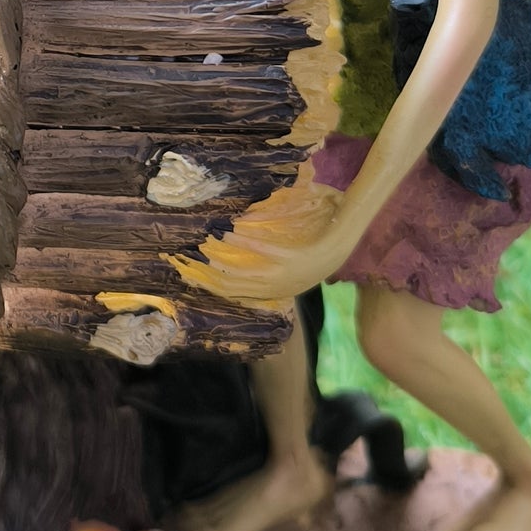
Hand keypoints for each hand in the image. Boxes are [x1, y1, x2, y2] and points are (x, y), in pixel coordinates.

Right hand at [173, 181, 351, 309]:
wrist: (341, 247)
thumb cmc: (314, 257)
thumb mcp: (291, 272)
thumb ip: (268, 273)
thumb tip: (243, 266)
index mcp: (275, 292)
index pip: (238, 295)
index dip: (215, 289)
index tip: (196, 280)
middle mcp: (278, 288)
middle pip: (237, 287)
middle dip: (211, 279)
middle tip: (190, 268)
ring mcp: (286, 275)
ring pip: (247, 274)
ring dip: (224, 261)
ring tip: (205, 250)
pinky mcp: (293, 260)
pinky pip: (266, 253)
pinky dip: (247, 244)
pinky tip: (230, 235)